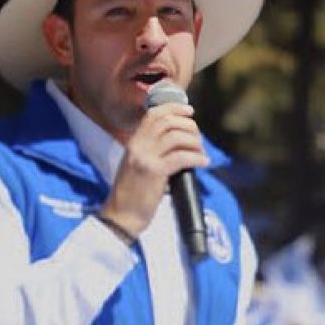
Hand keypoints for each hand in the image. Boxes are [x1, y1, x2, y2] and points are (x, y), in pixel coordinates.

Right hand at [101, 102, 207, 238]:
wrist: (121, 216)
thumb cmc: (135, 192)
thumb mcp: (139, 164)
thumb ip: (154, 149)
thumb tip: (182, 138)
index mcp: (134, 142)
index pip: (154, 114)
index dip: (174, 108)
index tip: (190, 111)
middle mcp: (137, 146)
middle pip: (168, 121)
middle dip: (189, 126)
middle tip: (198, 139)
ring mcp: (145, 158)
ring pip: (177, 137)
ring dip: (195, 142)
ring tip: (201, 153)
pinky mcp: (154, 172)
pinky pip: (182, 157)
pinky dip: (197, 157)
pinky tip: (203, 162)